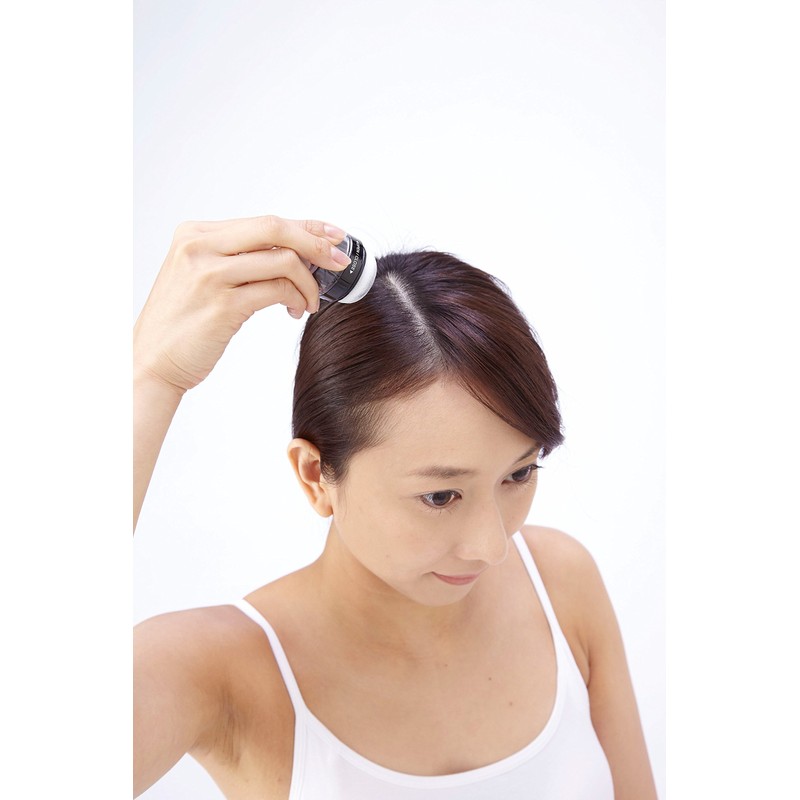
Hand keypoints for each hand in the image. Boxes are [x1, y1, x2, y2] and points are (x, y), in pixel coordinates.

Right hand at [133, 215, 350, 394]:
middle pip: (275, 228)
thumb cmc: (182, 325)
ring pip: (282, 260)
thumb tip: (295, 252)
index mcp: (195, 233)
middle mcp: (199, 246)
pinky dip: (297, 298)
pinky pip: (277, 290)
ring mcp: (209, 274)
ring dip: (308, 283)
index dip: (306, 227)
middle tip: (339, 262)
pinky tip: (296, 310)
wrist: (151, 363)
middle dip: (316, 244)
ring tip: (310, 301)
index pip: (264, 221)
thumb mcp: (201, 277)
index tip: (334, 235)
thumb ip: (238, 258)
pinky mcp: (222, 304)